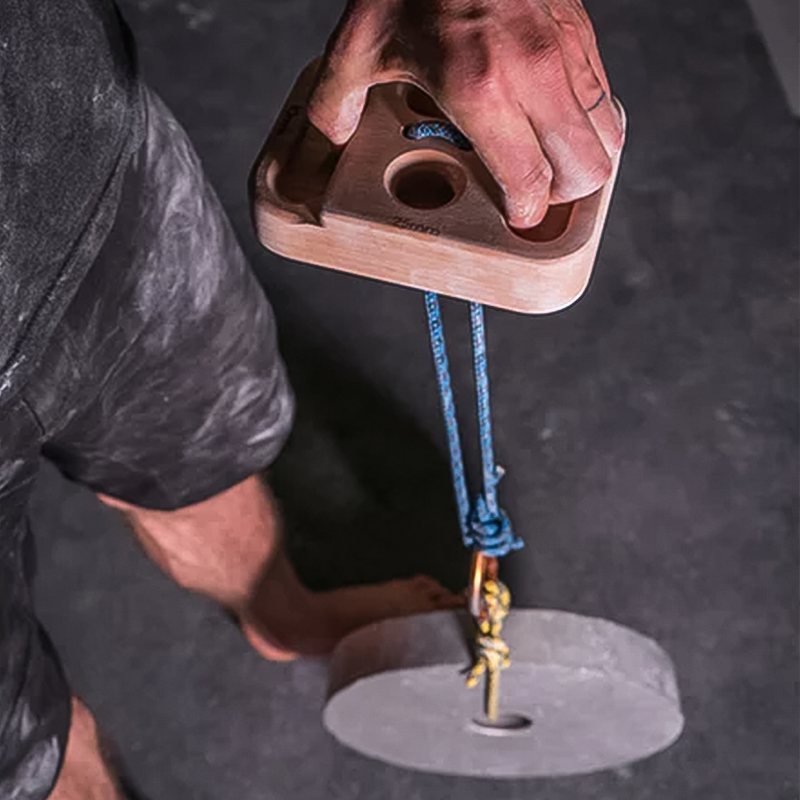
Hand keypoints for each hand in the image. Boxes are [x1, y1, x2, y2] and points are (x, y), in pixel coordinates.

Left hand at [307, 0, 622, 228]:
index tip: (515, 217)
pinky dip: (587, 121)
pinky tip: (554, 119)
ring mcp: (565, 52)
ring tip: (548, 160)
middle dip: (562, 195)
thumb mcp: (359, 42)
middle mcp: (535, 76)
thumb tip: (331, 137)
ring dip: (581, 160)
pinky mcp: (580, 31)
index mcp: (481, 90)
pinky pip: (604, 97)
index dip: (527, 213)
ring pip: (607, 138)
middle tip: (532, 191)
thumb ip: (337, 101)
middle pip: (588, 171)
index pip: (532, 182)